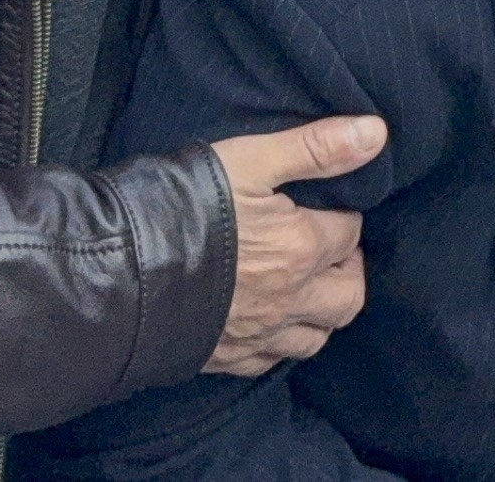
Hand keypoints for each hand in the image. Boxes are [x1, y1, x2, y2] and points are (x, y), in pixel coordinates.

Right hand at [202, 114, 386, 376]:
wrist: (119, 272)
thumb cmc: (183, 208)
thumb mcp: (250, 161)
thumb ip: (316, 148)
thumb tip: (376, 134)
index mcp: (301, 249)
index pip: (349, 233)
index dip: (341, 216)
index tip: (325, 206)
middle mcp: (290, 299)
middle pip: (349, 295)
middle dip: (348, 270)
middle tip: (330, 248)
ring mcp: (259, 334)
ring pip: (316, 336)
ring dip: (321, 312)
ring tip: (306, 285)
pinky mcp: (226, 358)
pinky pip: (272, 361)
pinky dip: (281, 343)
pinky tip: (269, 322)